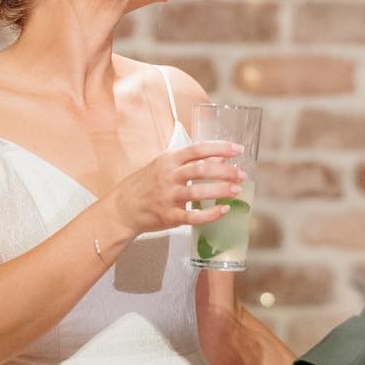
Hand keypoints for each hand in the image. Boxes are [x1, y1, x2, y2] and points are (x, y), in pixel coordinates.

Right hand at [105, 142, 245, 238]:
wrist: (122, 208)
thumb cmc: (145, 185)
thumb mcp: (162, 166)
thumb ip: (187, 162)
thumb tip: (217, 159)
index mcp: (168, 160)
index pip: (197, 149)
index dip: (220, 148)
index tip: (238, 149)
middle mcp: (168, 176)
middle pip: (201, 169)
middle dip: (225, 171)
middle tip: (241, 174)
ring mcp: (168, 196)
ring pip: (198, 191)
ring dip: (221, 190)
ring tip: (237, 190)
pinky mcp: (168, 216)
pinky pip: (193, 216)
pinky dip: (211, 214)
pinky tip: (224, 211)